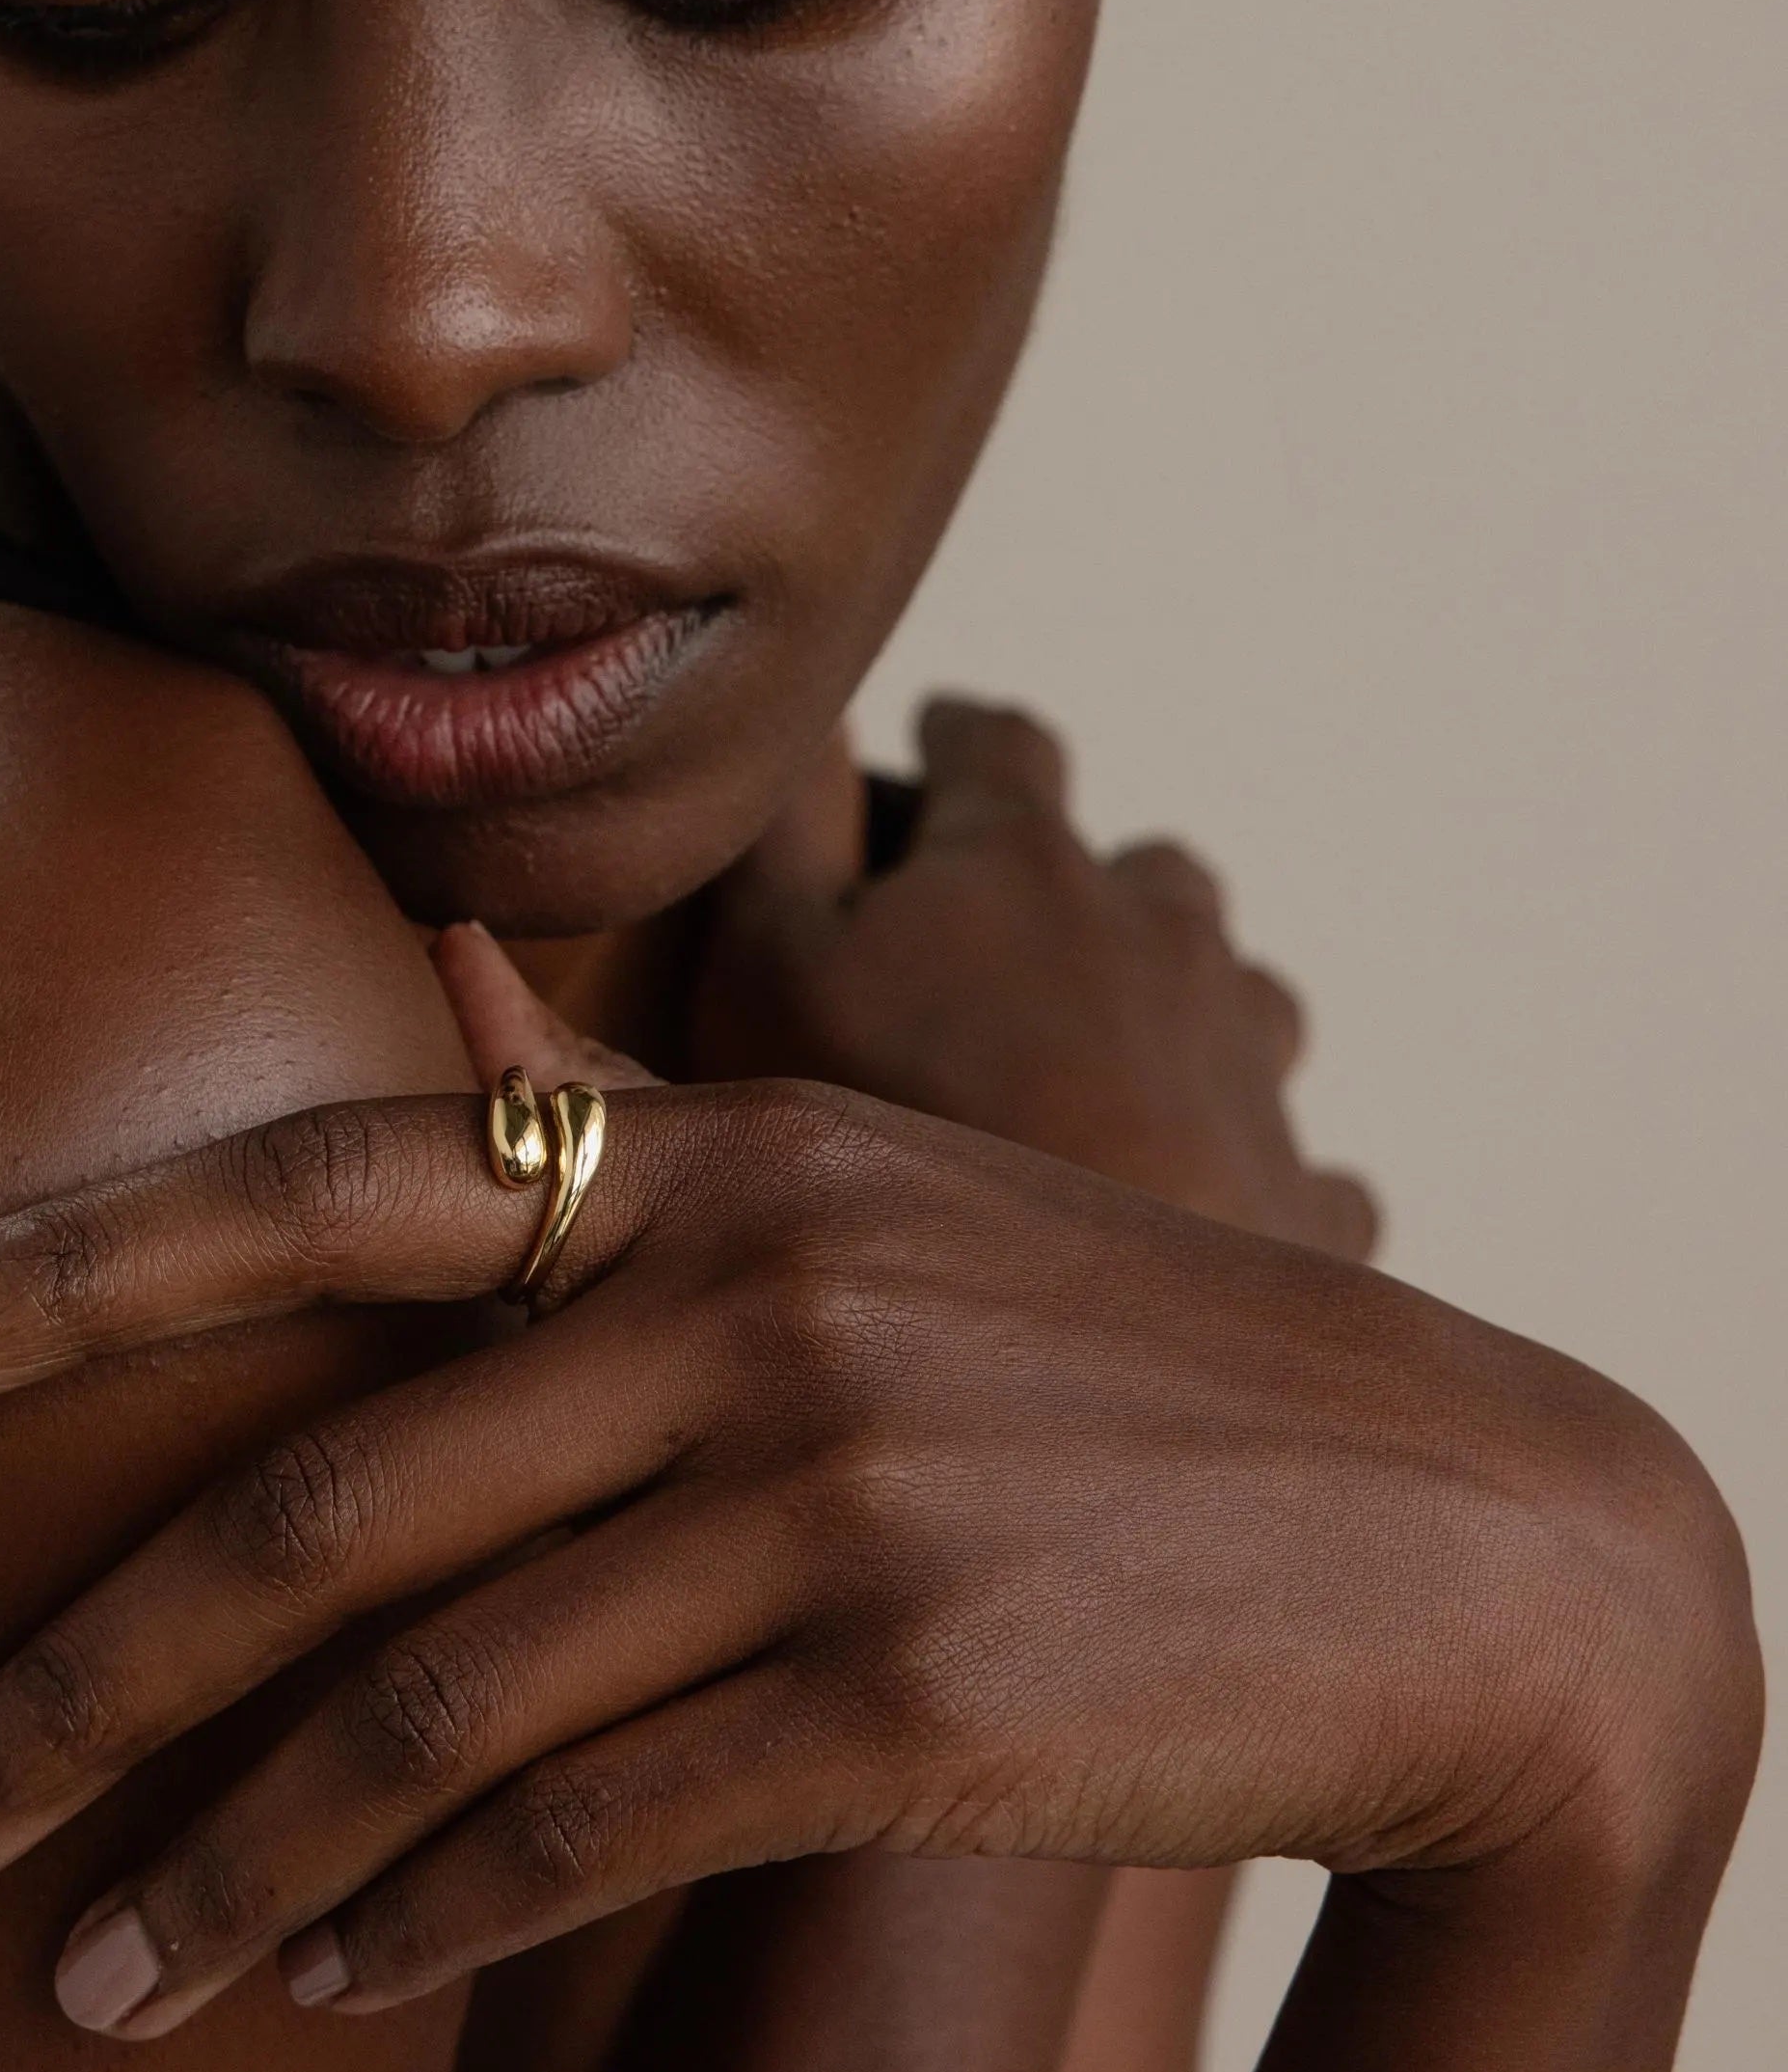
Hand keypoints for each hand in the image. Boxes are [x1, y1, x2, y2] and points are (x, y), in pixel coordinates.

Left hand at [0, 1072, 1751, 2055]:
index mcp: (699, 1159)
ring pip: (427, 1705)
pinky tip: (310, 1989)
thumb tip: (429, 1018)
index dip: (63, 1264)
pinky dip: (413, 1925)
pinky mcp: (905, 1689)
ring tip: (70, 1978)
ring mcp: (826, 1492)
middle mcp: (736, 1297)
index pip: (317, 1180)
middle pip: (317, 1494)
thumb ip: (624, 1138)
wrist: (1446, 1538)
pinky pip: (582, 1830)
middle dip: (80, 1665)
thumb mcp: (865, 1196)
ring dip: (219, 1865)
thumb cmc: (1097, 1363)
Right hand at [690, 699, 1375, 1253]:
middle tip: (1007, 955)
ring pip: (1239, 1002)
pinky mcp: (1303, 1201)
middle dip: (1086, 890)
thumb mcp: (768, 958)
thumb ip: (789, 826)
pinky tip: (1190, 1225)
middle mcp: (1163, 937)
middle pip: (1148, 871)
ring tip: (1100, 1093)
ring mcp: (1248, 1068)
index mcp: (1025, 863)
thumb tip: (813, 720)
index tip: (936, 743)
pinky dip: (1242, 1173)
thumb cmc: (890, 1130)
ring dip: (1179, 1021)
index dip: (961, 740)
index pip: (1001, 748)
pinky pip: (1294, 1165)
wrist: (1066, 1350)